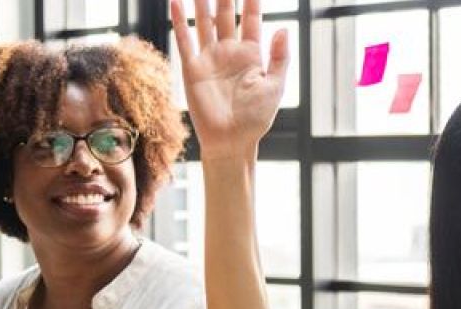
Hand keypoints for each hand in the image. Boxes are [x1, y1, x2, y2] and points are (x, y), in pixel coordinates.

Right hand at [171, 0, 288, 160]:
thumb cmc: (256, 119)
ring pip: (204, 21)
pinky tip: (176, 1)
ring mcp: (210, 58)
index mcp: (251, 55)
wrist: (232, 142)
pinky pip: (185, 40)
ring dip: (202, 1)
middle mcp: (229, 51)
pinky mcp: (192, 69)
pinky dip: (180, 20)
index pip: (252, 18)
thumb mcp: (275, 87)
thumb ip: (279, 58)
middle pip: (226, 13)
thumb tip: (283, 28)